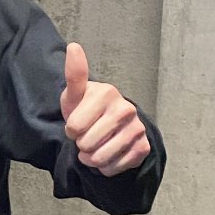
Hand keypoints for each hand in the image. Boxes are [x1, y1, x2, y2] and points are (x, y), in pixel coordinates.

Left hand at [61, 42, 149, 175]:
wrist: (109, 127)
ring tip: (95, 145)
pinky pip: (113, 167)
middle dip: (81, 144)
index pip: (74, 127)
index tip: (77, 121)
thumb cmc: (87, 109)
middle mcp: (126, 109)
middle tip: (87, 134)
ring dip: (90, 157)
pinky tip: (108, 154)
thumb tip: (73, 46)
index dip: (71, 129)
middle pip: (86, 144)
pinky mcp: (143, 148)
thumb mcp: (75, 95)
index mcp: (108, 93)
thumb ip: (74, 74)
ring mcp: (137, 128)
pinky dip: (105, 166)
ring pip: (99, 158)